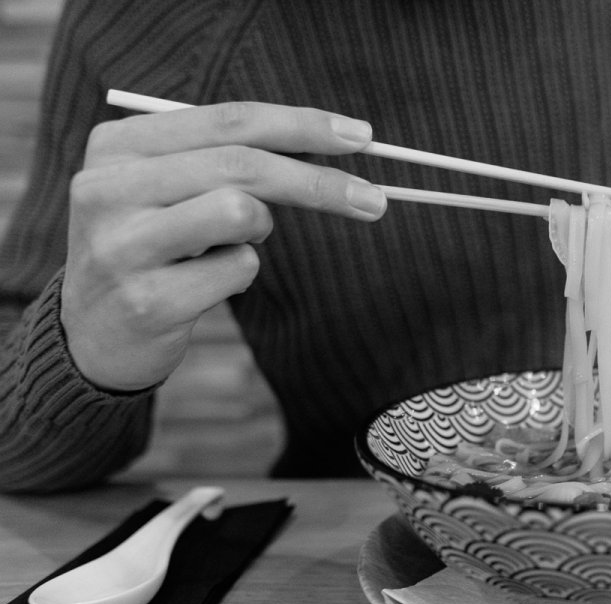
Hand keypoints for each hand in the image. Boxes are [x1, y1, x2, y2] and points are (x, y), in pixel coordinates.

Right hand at [61, 101, 387, 390]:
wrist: (92, 334)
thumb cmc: (154, 248)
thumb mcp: (170, 189)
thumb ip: (228, 159)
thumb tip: (338, 144)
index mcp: (118, 146)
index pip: (229, 120)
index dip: (302, 124)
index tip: (362, 135)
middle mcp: (109, 188)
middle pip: (242, 165)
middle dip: (319, 182)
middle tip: (375, 200)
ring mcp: (122, 246)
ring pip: (241, 212)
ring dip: (260, 232)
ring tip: (232, 244)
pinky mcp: (146, 301)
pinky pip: (237, 271)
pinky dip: (240, 277)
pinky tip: (204, 286)